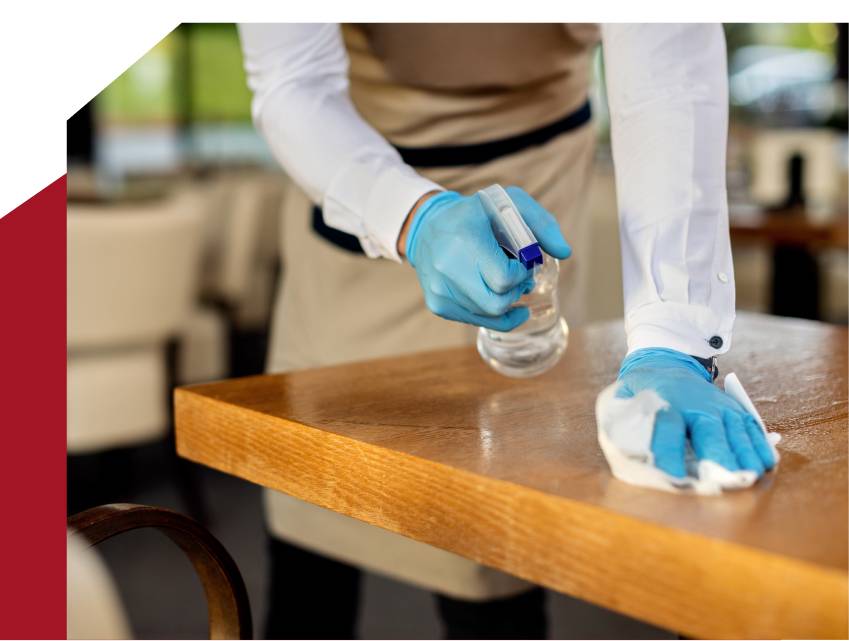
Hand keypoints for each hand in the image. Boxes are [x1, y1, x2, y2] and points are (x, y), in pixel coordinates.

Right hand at [401, 187, 570, 330]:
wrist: (426, 227)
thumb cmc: (475, 215)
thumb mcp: (509, 203)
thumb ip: (542, 224)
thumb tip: (565, 253)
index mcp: (465, 239)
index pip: (504, 278)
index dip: (521, 274)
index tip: (522, 262)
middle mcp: (448, 268)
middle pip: (497, 303)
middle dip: (515, 292)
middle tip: (519, 277)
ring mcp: (440, 290)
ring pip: (488, 315)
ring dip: (506, 303)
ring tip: (507, 284)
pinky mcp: (438, 304)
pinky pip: (476, 321)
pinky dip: (493, 314)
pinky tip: (502, 302)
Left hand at [616, 348, 775, 477]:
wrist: (666, 363)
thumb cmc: (643, 391)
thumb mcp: (624, 400)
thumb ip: (625, 424)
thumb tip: (626, 456)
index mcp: (665, 401)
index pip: (667, 427)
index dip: (670, 453)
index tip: (674, 478)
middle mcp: (697, 403)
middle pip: (710, 430)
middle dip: (717, 457)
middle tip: (722, 484)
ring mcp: (720, 405)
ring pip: (736, 430)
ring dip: (744, 456)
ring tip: (749, 479)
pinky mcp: (735, 409)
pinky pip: (752, 427)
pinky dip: (760, 445)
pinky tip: (765, 465)